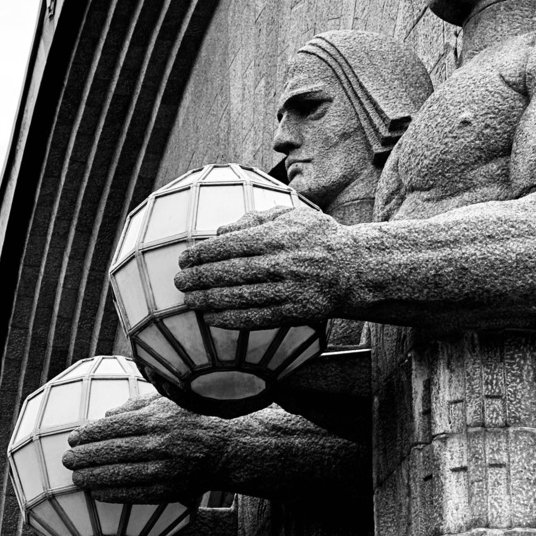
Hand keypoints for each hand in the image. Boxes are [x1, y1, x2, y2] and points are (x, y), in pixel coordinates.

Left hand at [62, 394, 229, 501]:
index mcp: (157, 418)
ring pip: (121, 474)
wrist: (223, 449)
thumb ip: (135, 406)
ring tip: (76, 477)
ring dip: (94, 477)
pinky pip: (136, 493)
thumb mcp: (166, 402)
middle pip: (114, 450)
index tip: (73, 438)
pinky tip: (97, 492)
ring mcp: (165, 468)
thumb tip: (105, 416)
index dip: (90, 433)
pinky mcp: (169, 489)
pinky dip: (114, 493)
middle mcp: (160, 443)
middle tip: (67, 459)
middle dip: (86, 456)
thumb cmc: (190, 421)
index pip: (115, 426)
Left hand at [173, 205, 348, 328]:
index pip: (232, 245)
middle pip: (232, 272)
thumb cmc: (319, 237)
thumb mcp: (292, 215)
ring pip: (241, 297)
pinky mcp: (295, 312)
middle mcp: (282, 262)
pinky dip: (232, 320)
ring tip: (189, 300)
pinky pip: (258, 318)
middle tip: (179, 281)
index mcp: (279, 236)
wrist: (355, 268)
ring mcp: (289, 289)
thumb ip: (256, 219)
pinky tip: (212, 319)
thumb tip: (220, 231)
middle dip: (200, 277)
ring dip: (210, 300)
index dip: (204, 253)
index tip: (185, 258)